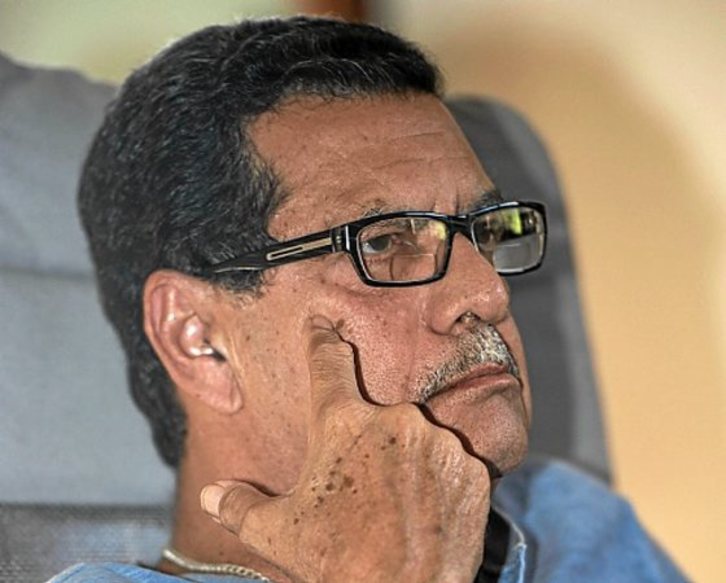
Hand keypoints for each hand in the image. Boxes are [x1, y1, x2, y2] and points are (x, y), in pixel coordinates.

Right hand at [201, 316, 490, 582]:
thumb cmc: (339, 562)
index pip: (328, 363)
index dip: (322, 341)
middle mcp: (395, 420)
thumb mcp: (279, 533)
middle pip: (378, 417)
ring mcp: (438, 441)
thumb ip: (240, 507)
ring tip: (396, 510)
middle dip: (370, 446)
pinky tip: (427, 514)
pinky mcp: (472, 467)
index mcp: (344, 423)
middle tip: (364, 492)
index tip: (323, 324)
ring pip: (417, 441)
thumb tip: (212, 495)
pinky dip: (441, 483)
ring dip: (407, 465)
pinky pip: (453, 464)